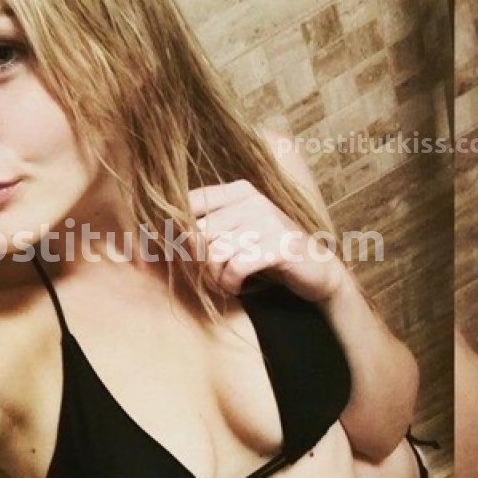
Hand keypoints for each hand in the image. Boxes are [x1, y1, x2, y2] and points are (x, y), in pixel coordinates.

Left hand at [187, 179, 347, 300]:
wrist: (317, 270)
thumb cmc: (267, 252)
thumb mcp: (237, 233)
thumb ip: (207, 227)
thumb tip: (159, 234)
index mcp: (240, 191)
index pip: (191, 202)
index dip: (175, 229)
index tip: (172, 249)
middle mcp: (254, 200)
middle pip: (199, 232)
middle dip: (197, 262)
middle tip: (208, 276)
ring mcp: (269, 221)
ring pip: (215, 251)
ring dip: (213, 276)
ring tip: (222, 283)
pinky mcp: (280, 246)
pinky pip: (236, 266)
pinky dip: (230, 283)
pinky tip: (236, 287)